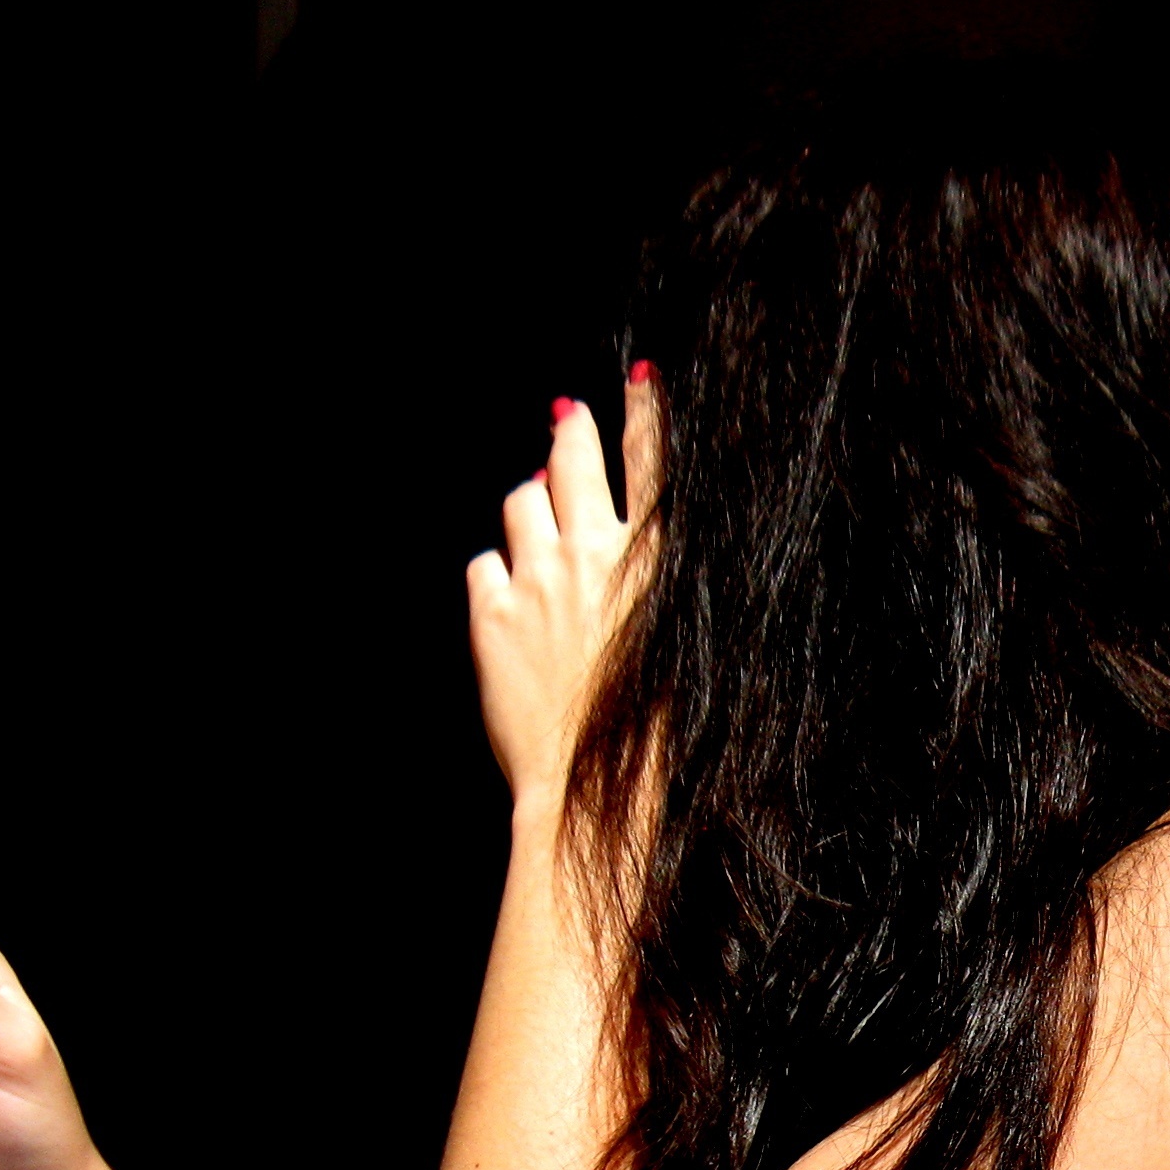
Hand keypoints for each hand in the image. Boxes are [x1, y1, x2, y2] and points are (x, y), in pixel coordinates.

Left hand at [468, 373, 656, 803]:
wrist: (593, 787)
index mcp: (653, 565)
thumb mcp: (686, 649)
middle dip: (572, 432)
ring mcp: (536, 581)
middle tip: (567, 418)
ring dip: (531, 502)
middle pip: (573, 459)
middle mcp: (592, 557)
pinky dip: (496, 570)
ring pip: (521, 500)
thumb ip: (662, 591)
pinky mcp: (490, 615)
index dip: (646, 415)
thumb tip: (637, 550)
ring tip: (537, 515)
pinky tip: (508, 589)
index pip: (651, 466)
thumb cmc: (656, 733)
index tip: (639, 382)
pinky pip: (484, 562)